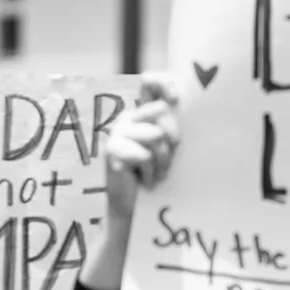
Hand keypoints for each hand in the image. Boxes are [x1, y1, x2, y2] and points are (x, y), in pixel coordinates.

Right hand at [103, 73, 181, 222]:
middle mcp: (129, 117)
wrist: (134, 207)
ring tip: (155, 174)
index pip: (151, 82)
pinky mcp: (113, 149)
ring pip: (156, 135)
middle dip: (172, 140)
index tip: (176, 99)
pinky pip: (145, 155)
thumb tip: (176, 106)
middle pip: (162, 111)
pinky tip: (143, 180)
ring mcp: (118, 132)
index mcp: (144, 113)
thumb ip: (173, 126)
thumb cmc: (155, 175)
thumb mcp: (169, 148)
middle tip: (166, 161)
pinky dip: (150, 172)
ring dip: (163, 161)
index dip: (164, 82)